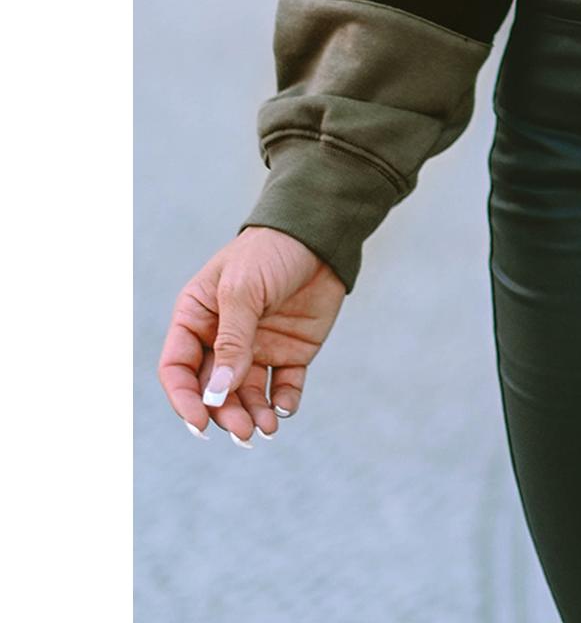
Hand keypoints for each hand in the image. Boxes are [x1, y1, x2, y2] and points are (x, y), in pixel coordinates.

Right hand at [157, 226, 347, 443]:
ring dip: (253, 415)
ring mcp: (257, 347)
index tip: (199, 423)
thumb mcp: (243, 290)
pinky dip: (283, 403)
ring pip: (246, 395)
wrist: (320, 232)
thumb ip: (231, 341)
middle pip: (212, 390)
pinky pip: (283, 387)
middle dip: (224, 414)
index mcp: (197, 318)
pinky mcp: (290, 351)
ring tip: (267, 428)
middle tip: (245, 430)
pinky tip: (286, 408)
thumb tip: (217, 393)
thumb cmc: (270, 251)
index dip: (184, 399)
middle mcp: (222, 338)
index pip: (177, 368)